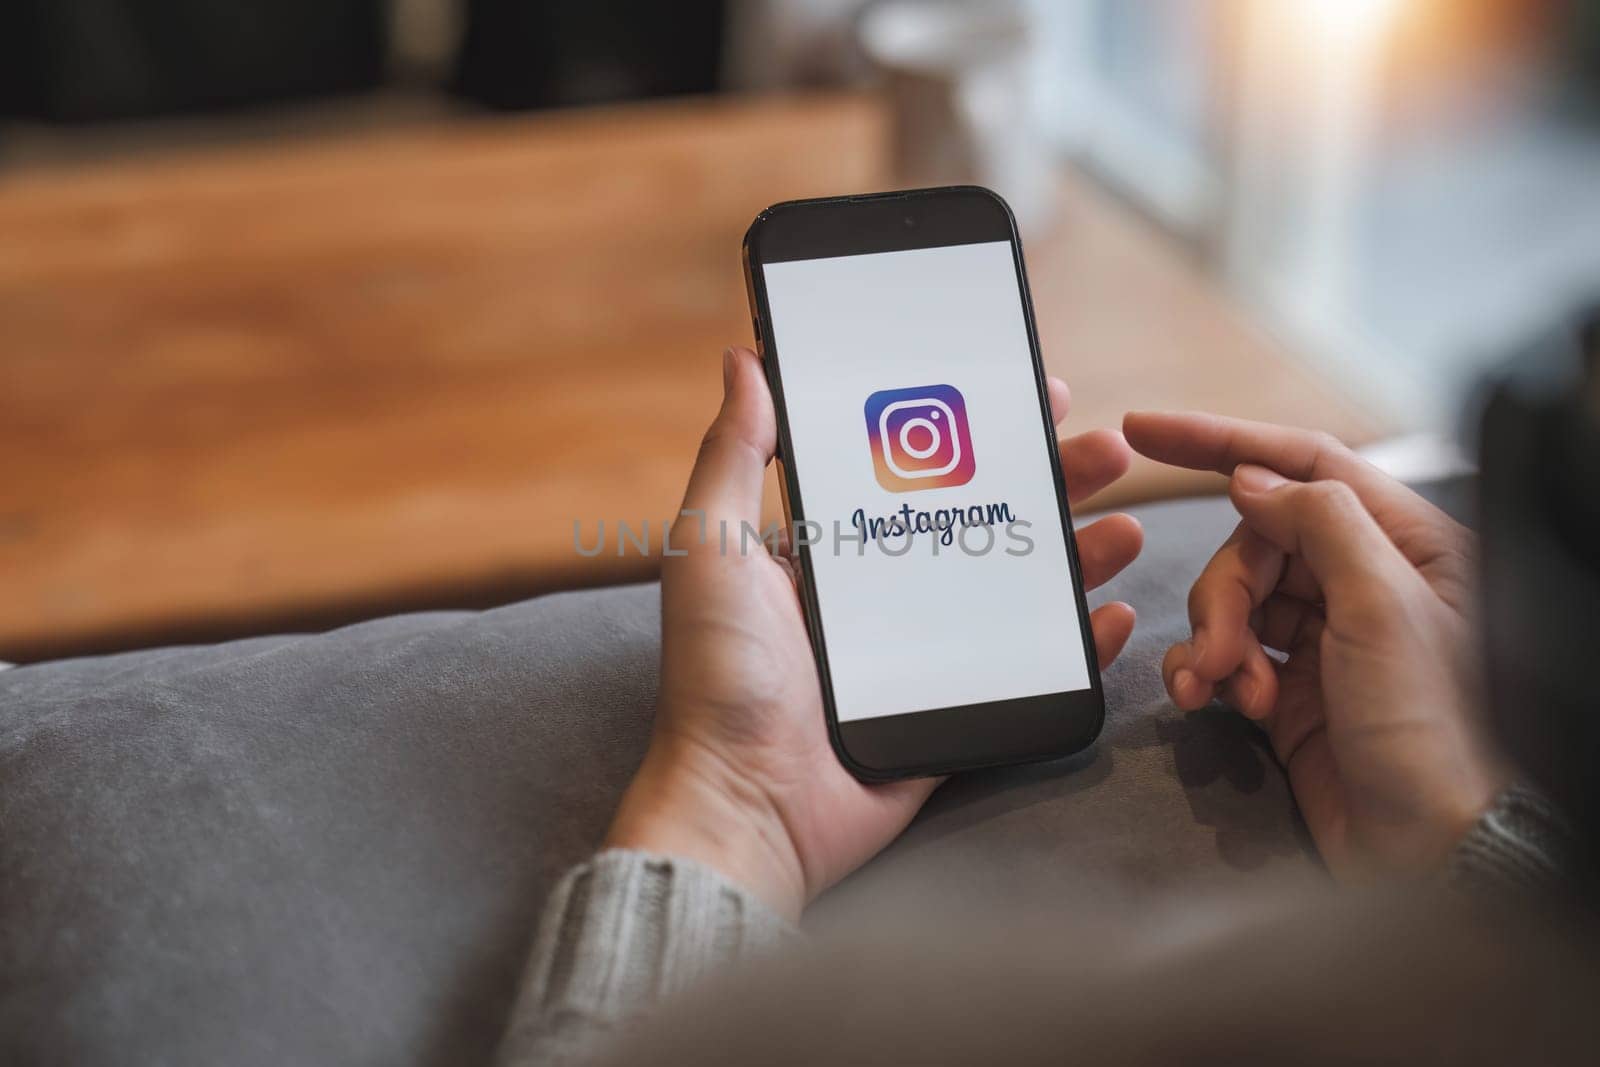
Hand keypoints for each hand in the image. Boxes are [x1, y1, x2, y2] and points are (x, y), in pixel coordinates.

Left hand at [605, 346, 1144, 918]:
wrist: (744, 803)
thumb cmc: (719, 677)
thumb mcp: (712, 550)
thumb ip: (734, 457)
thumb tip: (744, 359)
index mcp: (836, 548)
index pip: (922, 470)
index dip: (979, 429)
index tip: (1028, 391)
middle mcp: (887, 593)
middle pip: (989, 520)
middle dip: (1052, 479)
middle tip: (1106, 447)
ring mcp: (927, 654)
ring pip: (1022, 590)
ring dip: (1080, 552)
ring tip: (1126, 525)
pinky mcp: (955, 711)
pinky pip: (1031, 671)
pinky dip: (1078, 647)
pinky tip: (1111, 615)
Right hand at [1124, 412, 1507, 878]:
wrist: (1436, 849)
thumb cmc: (1440, 730)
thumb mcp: (1385, 605)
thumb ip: (1318, 522)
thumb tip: (1251, 477)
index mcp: (1405, 544)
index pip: (1303, 465)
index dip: (1220, 441)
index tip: (1145, 432)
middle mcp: (1364, 582)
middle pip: (1255, 542)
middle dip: (1223, 590)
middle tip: (1219, 648)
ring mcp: (1324, 638)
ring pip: (1232, 600)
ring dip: (1211, 639)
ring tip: (1220, 689)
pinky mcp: (1288, 691)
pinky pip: (1222, 655)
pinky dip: (1204, 673)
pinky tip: (1214, 703)